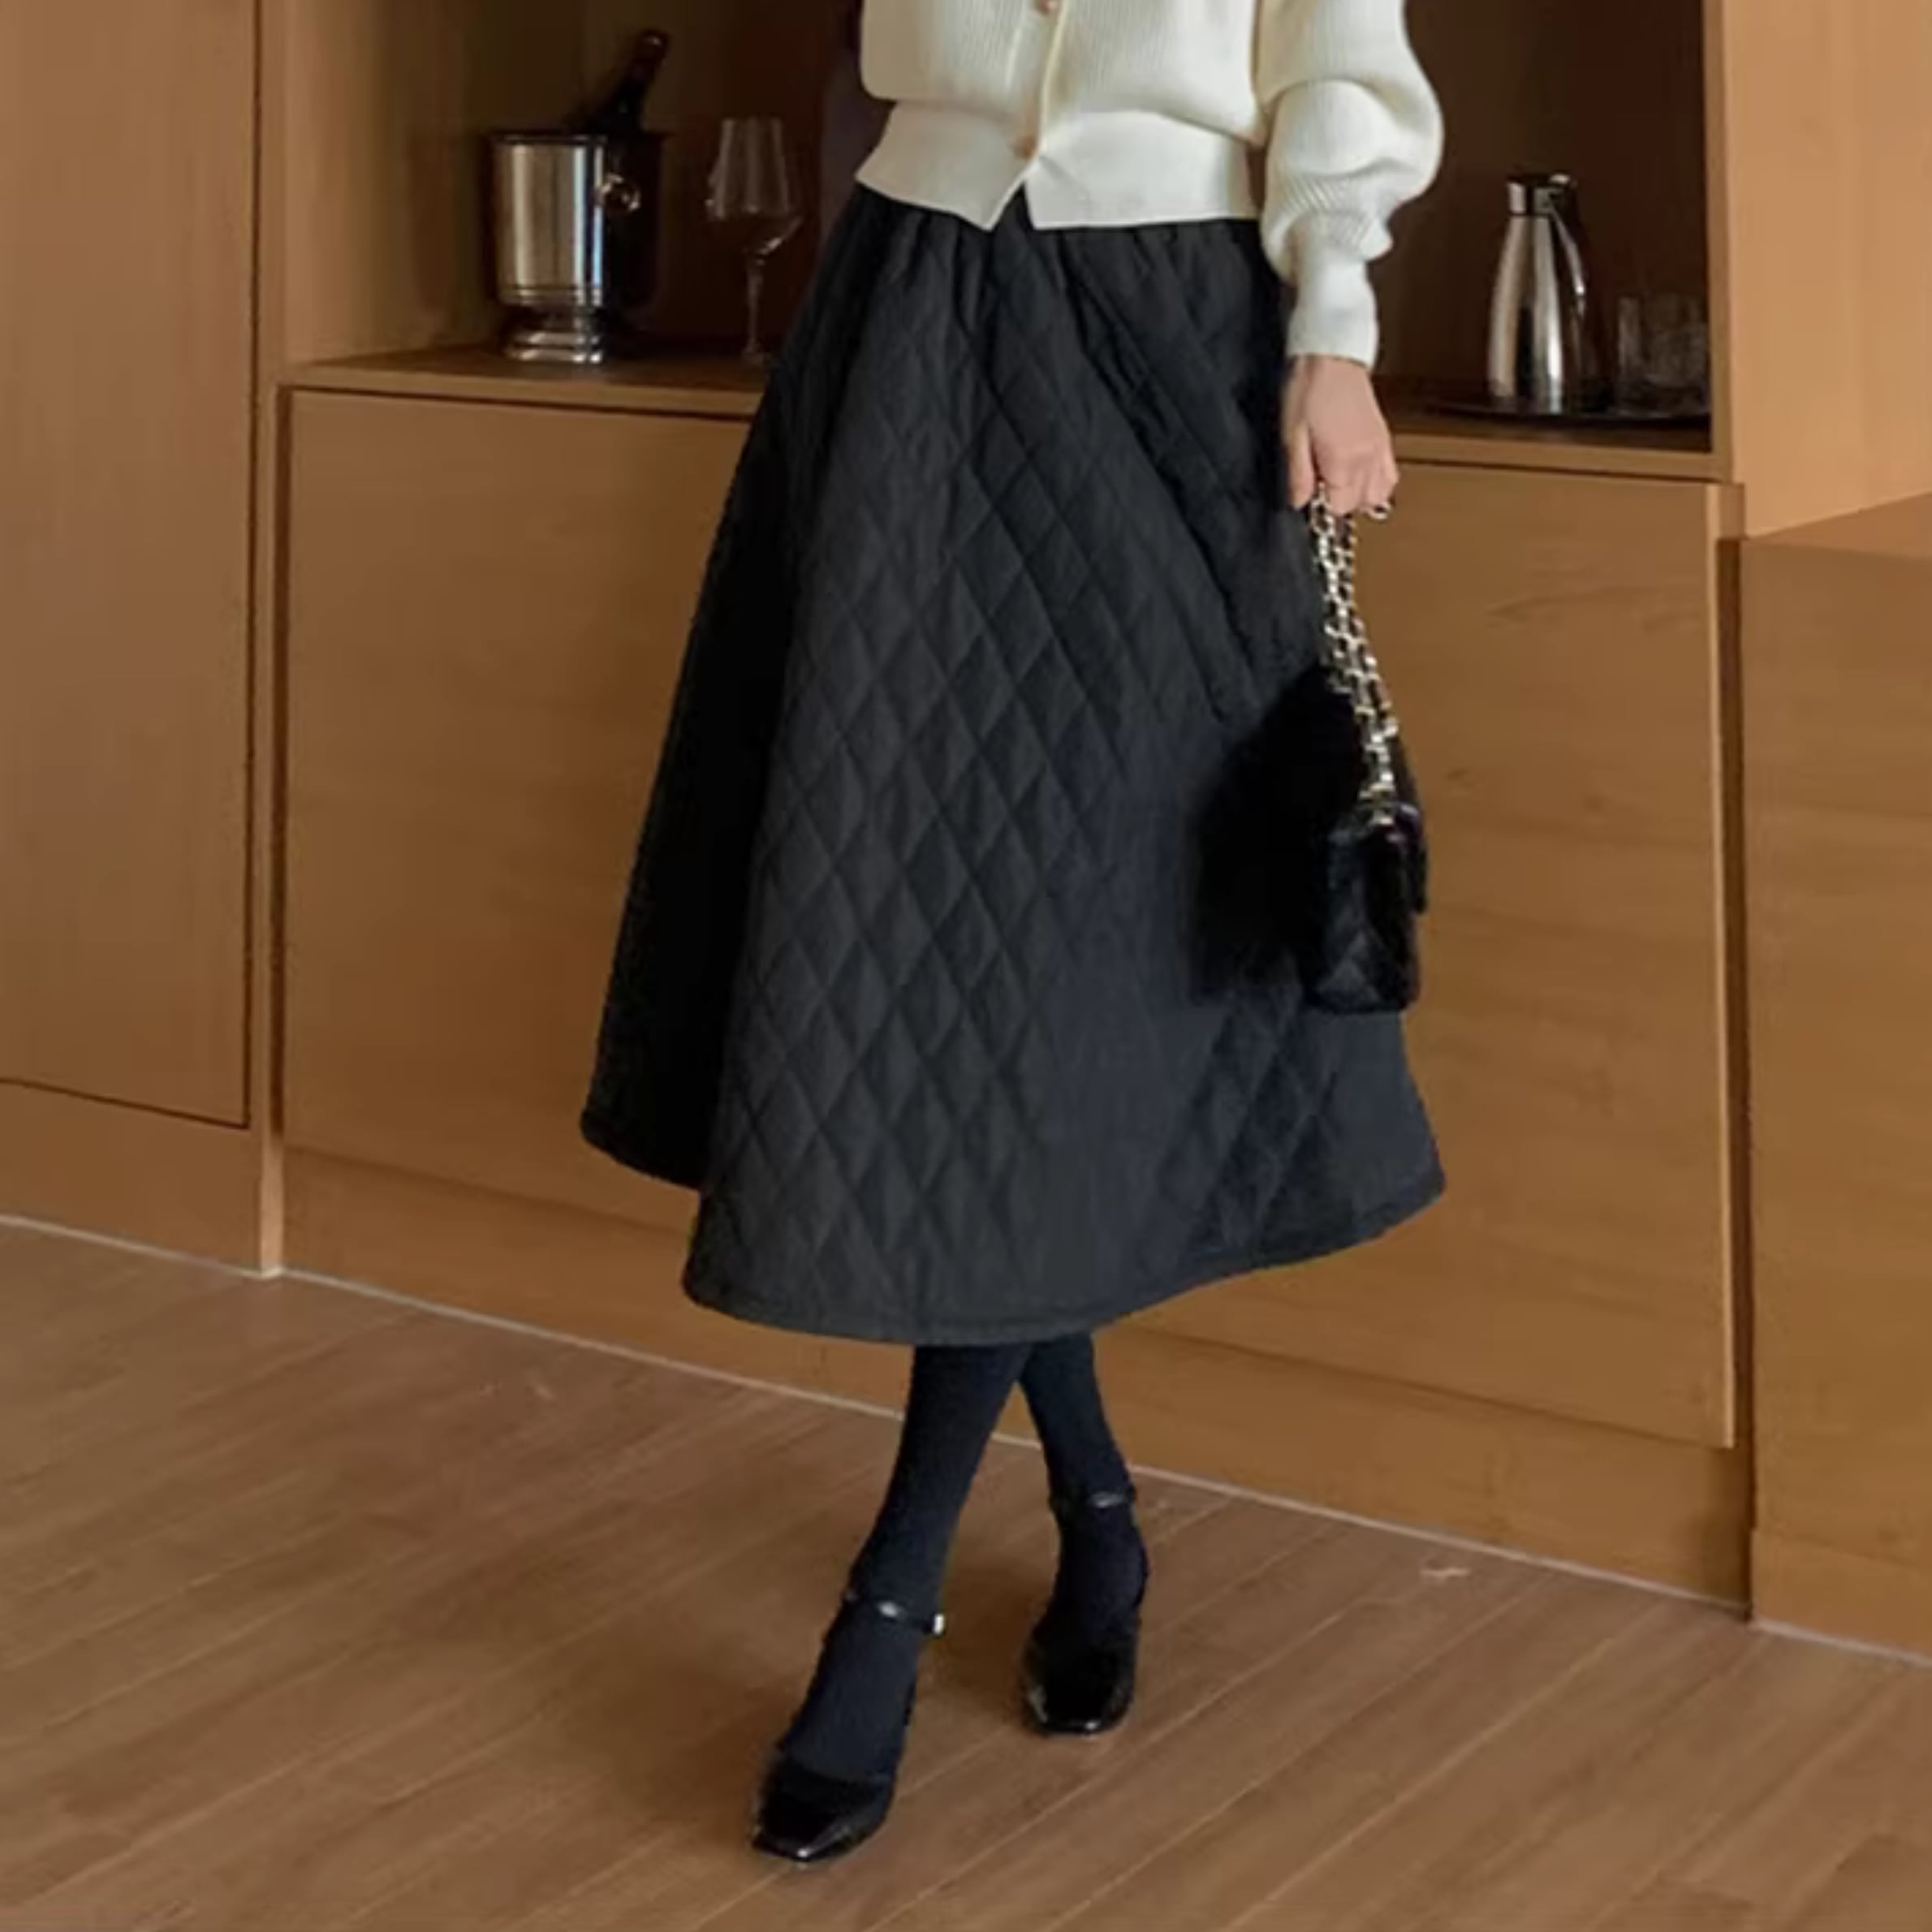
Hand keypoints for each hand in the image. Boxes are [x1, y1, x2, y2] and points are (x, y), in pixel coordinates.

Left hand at [1283, 355, 1398, 515]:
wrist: (1331, 356)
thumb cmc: (1310, 388)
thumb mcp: (1292, 435)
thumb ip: (1298, 475)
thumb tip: (1299, 502)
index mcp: (1343, 460)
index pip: (1340, 508)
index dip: (1321, 507)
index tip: (1310, 494)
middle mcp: (1367, 458)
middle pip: (1360, 505)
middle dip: (1339, 502)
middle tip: (1321, 486)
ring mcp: (1379, 448)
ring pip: (1379, 494)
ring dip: (1359, 496)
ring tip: (1338, 482)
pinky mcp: (1383, 438)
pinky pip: (1390, 475)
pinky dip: (1376, 483)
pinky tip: (1358, 474)